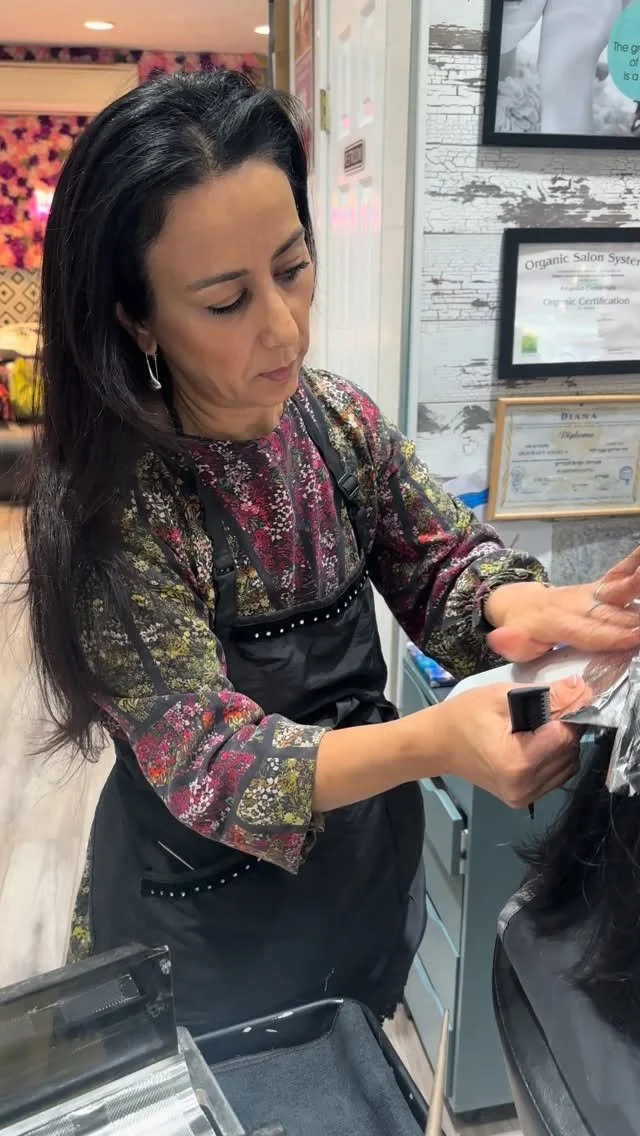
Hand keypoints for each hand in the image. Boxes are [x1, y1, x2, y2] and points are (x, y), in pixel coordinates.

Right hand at [432, 676, 589, 807]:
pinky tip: (536, 743)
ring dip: (562, 744)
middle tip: (545, 709)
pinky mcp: (524, 800)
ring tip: (539, 727)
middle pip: (569, 751)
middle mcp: (524, 787)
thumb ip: (546, 695)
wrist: (438, 744)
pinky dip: (554, 757)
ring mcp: (525, 797)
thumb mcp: (502, 696)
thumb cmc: (464, 715)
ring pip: (569, 765)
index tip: (556, 698)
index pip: (565, 736)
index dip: (566, 713)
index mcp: (516, 762)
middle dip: (566, 727)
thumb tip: (581, 689)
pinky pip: (557, 776)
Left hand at [483, 547, 639, 661]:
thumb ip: (510, 642)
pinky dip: (634, 564)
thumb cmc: (521, 629)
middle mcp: (578, 604)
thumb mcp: (510, 640)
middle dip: (636, 619)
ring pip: (620, 588)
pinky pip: (619, 573)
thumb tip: (499, 639)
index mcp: (558, 621)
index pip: (590, 631)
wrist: (520, 603)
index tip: (635, 636)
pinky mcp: (598, 587)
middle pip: (613, 614)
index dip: (613, 635)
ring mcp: (590, 593)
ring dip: (637, 584)